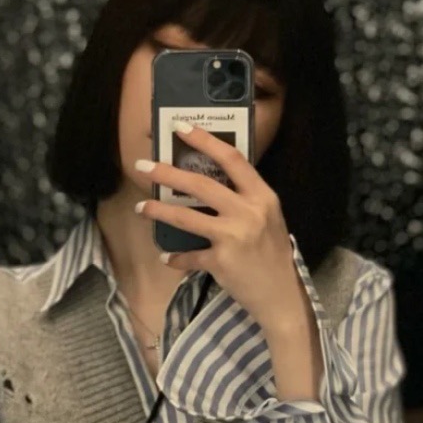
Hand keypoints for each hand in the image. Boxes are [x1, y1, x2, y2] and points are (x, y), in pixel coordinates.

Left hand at [133, 124, 303, 332]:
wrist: (281, 295)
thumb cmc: (273, 254)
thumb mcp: (268, 218)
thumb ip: (245, 199)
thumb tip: (209, 181)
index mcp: (262, 196)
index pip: (232, 159)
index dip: (205, 140)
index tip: (180, 127)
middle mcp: (248, 213)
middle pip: (202, 185)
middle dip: (168, 173)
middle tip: (143, 165)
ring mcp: (233, 238)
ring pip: (187, 218)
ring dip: (160, 211)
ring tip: (140, 207)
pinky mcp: (221, 262)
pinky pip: (190, 257)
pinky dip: (176, 258)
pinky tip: (166, 257)